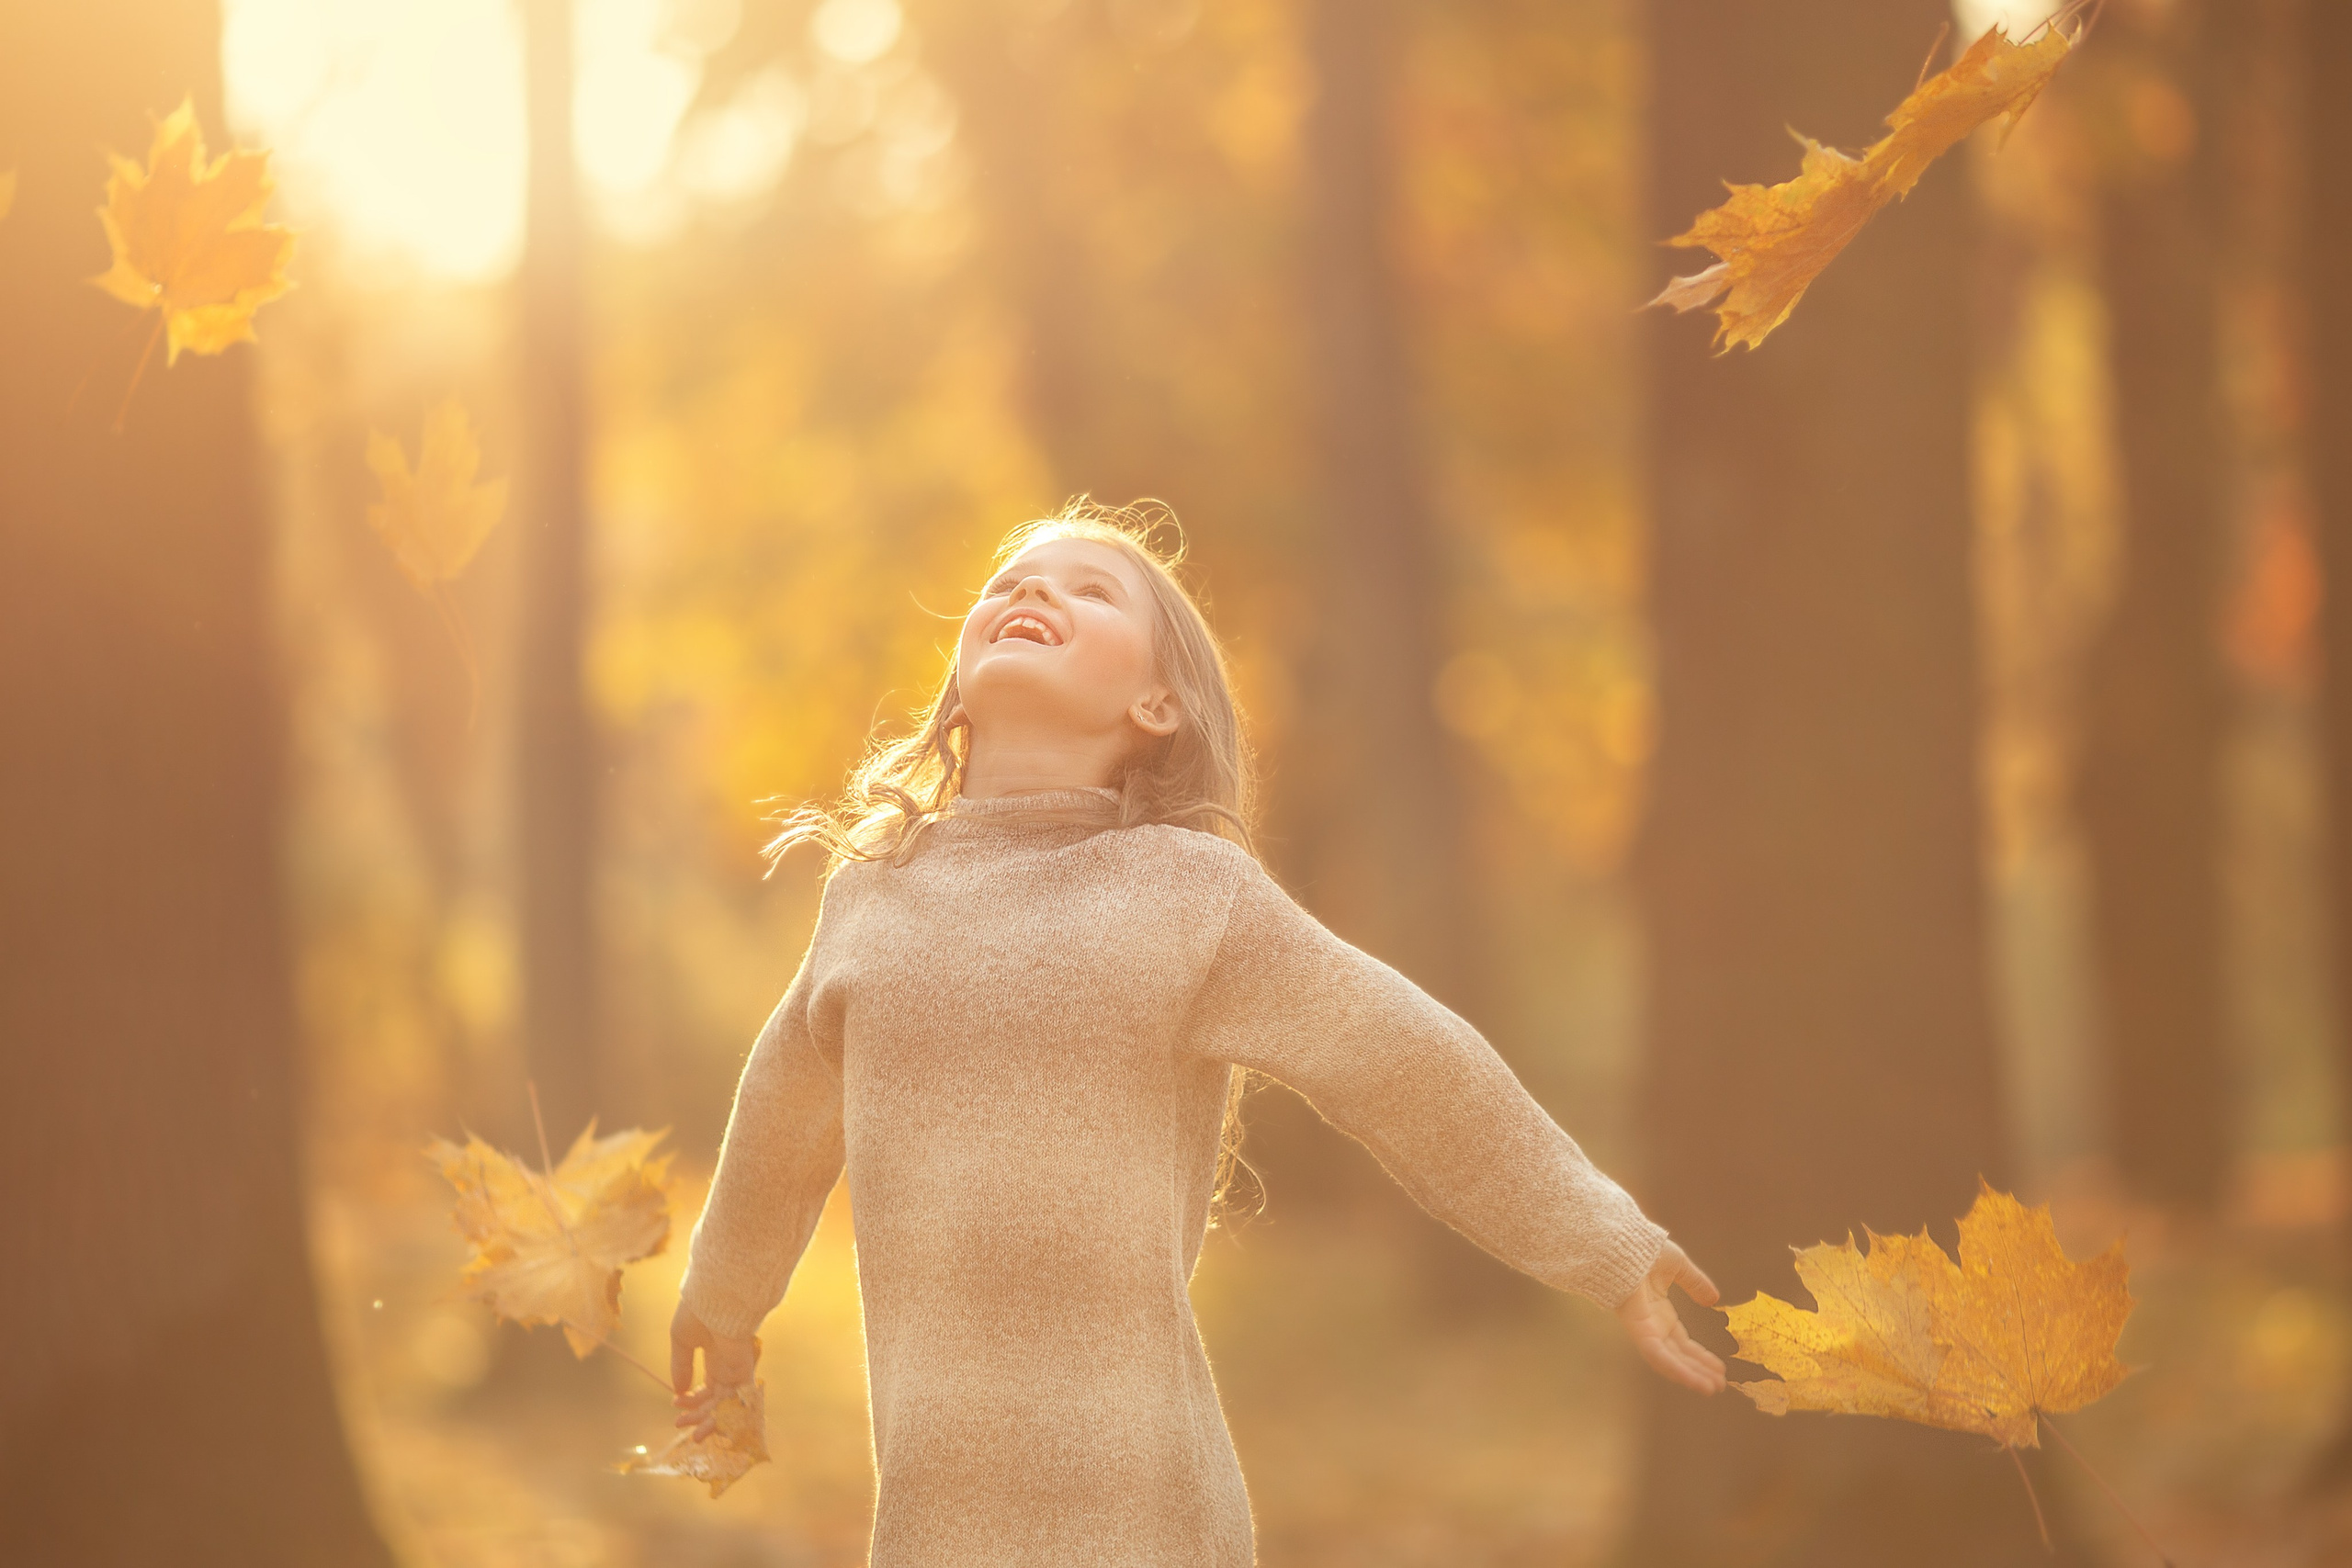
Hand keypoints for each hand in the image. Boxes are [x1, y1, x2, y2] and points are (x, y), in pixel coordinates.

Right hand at [670, 1298, 760, 1439]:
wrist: (715, 1299)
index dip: (693, 1400)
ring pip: (726, 1405)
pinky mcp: (744, 1372)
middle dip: (697, 1415)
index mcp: (715, 1356)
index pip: (708, 1386)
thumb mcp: (682, 1340)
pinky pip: (738, 1401)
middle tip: (678, 1425)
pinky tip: (705, 1426)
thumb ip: (681, 1365)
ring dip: (708, 1421)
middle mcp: (728, 1365)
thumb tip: (678, 1390)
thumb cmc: (698, 1313)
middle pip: (717, 1399)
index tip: (675, 1403)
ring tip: (692, 1435)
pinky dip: (723, 1416)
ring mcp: (737, 1369)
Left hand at [1615, 1240, 1727, 1395]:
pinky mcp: (1637, 1329)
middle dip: (1698, 1370)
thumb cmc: (1644, 1248)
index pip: (1682, 1342)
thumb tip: (1714, 1299)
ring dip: (1689, 1375)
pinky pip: (1657, 1354)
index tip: (1720, 1368)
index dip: (1700, 1356)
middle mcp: (1651, 1324)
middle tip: (1720, 1386)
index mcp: (1659, 1312)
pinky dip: (1675, 1368)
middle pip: (1677, 1355)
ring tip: (1711, 1389)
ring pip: (1667, 1360)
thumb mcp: (1678, 1266)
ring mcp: (1643, 1328)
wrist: (1622, 1242)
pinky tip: (1694, 1380)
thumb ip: (1695, 1283)